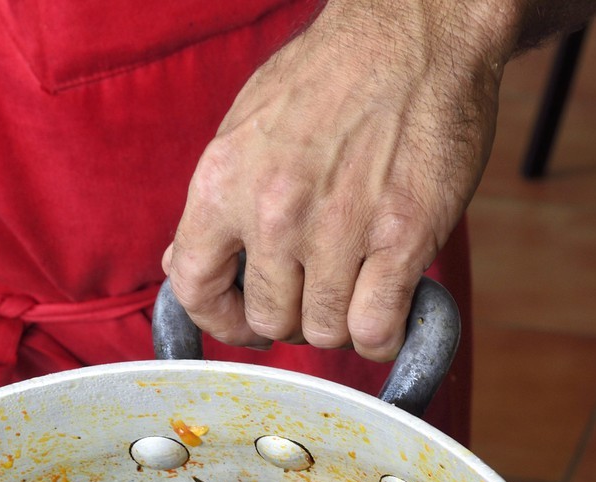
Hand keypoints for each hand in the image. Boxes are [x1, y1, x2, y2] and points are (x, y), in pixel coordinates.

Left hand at [164, 0, 512, 359]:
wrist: (417, 29)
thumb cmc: (333, 76)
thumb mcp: (247, 126)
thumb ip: (217, 203)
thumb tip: (178, 265)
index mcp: (223, 181)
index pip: (194, 288)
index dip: (220, 320)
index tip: (243, 323)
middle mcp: (273, 211)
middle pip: (269, 320)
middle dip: (292, 317)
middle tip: (316, 290)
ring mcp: (338, 228)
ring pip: (324, 331)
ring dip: (341, 322)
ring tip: (357, 285)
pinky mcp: (402, 237)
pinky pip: (376, 331)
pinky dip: (382, 336)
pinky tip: (389, 310)